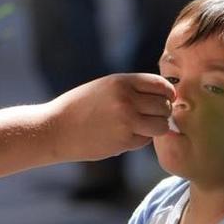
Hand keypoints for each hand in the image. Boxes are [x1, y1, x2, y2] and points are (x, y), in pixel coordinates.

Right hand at [48, 74, 174, 160]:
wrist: (56, 129)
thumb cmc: (80, 107)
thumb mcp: (104, 87)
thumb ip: (131, 89)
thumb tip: (164, 98)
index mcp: (121, 82)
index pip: (160, 84)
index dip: (167, 93)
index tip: (166, 99)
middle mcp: (126, 99)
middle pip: (164, 105)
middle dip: (162, 111)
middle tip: (151, 115)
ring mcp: (126, 121)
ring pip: (161, 125)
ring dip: (156, 127)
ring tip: (142, 127)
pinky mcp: (123, 141)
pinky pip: (146, 140)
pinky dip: (140, 139)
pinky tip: (125, 135)